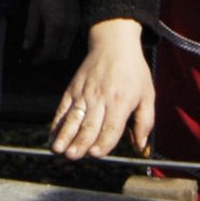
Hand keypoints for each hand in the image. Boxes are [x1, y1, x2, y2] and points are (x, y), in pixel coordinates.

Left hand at [23, 0, 79, 65]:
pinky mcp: (78, 21)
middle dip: (49, 58)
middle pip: (61, 54)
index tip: (33, 61)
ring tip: (45, 47)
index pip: (49, 51)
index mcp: (55, 26)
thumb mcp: (33, 10)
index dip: (40, 59)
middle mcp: (68, 28)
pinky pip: (71, 40)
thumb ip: (30, 31)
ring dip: (57, 52)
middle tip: (38, 56)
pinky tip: (53, 38)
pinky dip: (63, 44)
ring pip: (68, 48)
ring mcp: (75, 25)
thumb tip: (26, 48)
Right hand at [49, 18, 152, 159]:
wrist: (113, 44)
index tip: (95, 154)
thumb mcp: (147, 94)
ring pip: (73, 118)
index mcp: (121, 101)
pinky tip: (51, 136)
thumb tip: (140, 145)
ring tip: (58, 149)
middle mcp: (101, 99)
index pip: (111, 126)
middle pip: (89, 125)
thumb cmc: (133, 72)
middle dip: (80, 142)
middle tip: (72, 156)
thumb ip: (145, 121)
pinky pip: (63, 109)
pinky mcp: (72, 90)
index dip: (103, 142)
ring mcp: (84, 94)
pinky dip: (56, 123)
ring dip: (64, 135)